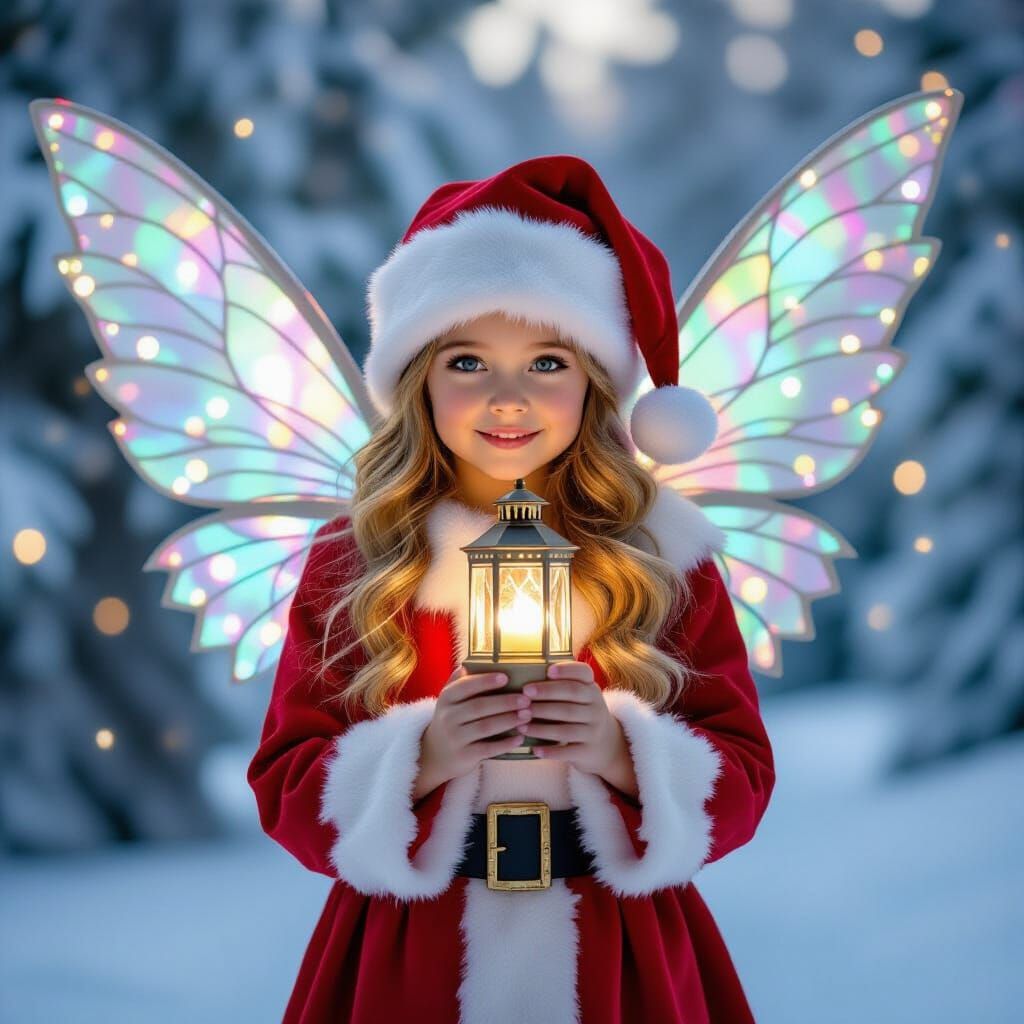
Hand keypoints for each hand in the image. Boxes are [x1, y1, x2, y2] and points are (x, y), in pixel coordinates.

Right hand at [414, 666, 530, 798]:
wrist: (435, 754)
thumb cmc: (451, 720)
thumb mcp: (449, 701)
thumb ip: (458, 682)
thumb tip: (468, 663)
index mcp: (446, 699)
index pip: (465, 686)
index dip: (485, 681)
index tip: (506, 677)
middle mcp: (448, 717)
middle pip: (479, 706)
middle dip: (505, 702)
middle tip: (526, 699)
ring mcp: (455, 738)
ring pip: (485, 727)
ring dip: (508, 720)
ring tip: (527, 716)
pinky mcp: (464, 756)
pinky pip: (488, 749)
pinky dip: (505, 743)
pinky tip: (520, 738)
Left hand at [517, 662, 631, 780]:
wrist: (607, 745)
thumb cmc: (582, 714)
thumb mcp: (582, 697)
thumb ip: (562, 685)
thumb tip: (528, 673)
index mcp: (592, 689)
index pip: (583, 674)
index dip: (566, 670)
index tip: (548, 671)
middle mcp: (596, 707)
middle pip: (572, 697)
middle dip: (546, 694)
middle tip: (524, 697)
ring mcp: (593, 730)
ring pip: (566, 727)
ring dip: (541, 727)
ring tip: (521, 724)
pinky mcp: (588, 750)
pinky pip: (568, 751)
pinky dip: (550, 751)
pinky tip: (535, 750)